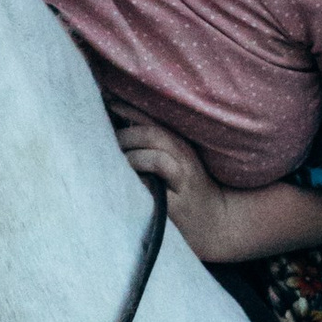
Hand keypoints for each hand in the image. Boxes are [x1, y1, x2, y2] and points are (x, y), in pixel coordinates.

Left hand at [113, 115, 248, 264]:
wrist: (216, 222)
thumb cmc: (187, 190)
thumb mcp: (174, 161)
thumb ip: (150, 144)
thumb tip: (114, 127)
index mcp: (179, 142)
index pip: (152, 117)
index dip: (128, 107)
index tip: (106, 98)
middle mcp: (183, 157)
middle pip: (151, 134)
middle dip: (124, 136)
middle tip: (105, 144)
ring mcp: (183, 180)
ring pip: (155, 157)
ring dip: (131, 158)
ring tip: (118, 165)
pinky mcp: (179, 205)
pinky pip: (155, 188)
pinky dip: (139, 182)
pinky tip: (128, 184)